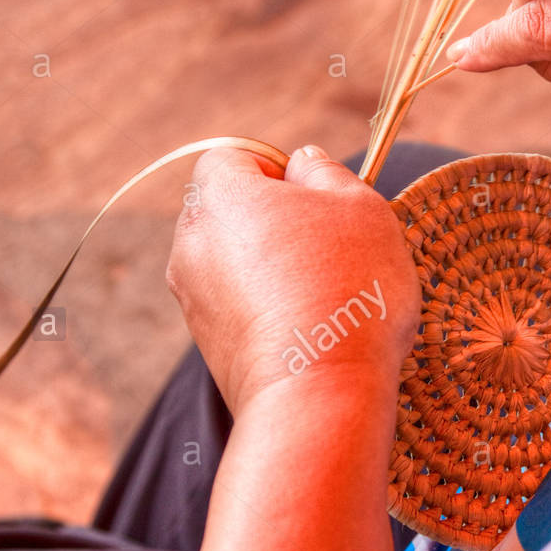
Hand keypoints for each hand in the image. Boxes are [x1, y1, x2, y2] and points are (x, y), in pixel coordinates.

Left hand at [166, 146, 419, 414]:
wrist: (317, 394)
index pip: (235, 156)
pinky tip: (312, 332)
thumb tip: (304, 163)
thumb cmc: (346, 288)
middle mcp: (191, 243)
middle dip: (279, 222)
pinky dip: (272, 310)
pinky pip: (242, 308)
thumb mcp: (359, 206)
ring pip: (239, 263)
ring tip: (328, 297)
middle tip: (333, 248)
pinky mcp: (208, 347)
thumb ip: (327, 171)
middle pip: (234, 212)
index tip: (320, 202)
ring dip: (277, 270)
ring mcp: (193, 299)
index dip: (281, 170)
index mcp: (218, 194)